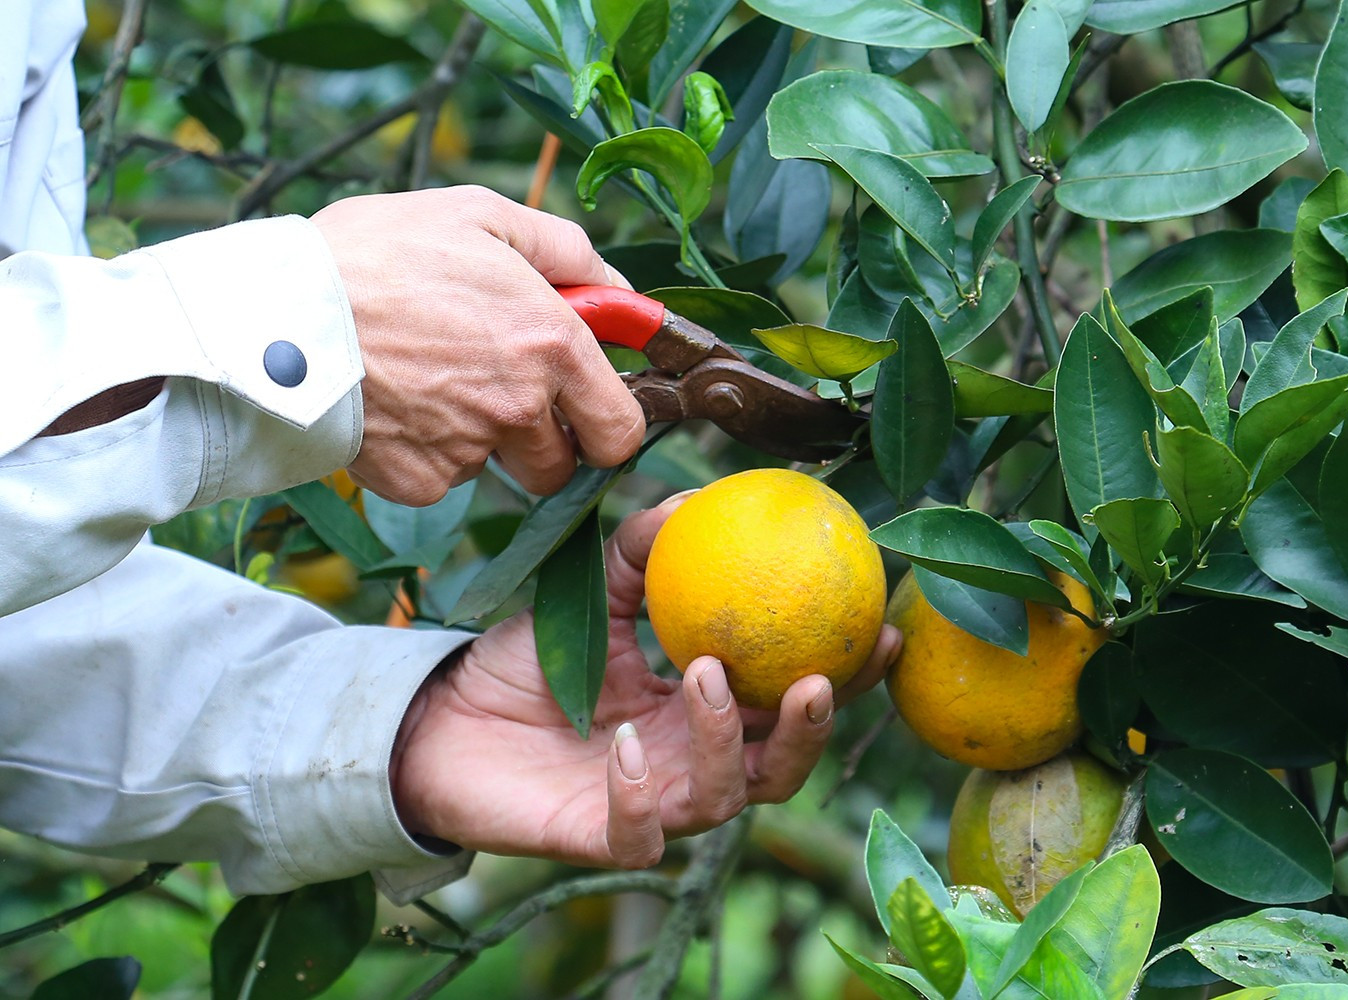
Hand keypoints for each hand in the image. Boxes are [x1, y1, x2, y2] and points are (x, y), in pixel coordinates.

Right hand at [311, 186, 644, 504]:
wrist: (278, 311)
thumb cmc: (377, 252)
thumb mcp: (480, 214)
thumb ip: (565, 250)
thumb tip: (618, 290)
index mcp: (553, 345)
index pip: (620, 430)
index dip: (606, 421)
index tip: (585, 405)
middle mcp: (520, 407)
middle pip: (562, 464)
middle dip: (543, 439)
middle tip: (500, 390)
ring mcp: (469, 450)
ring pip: (497, 467)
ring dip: (481, 440)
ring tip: (430, 380)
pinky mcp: (418, 480)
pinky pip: (441, 478)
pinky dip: (426, 452)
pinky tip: (395, 403)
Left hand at [389, 494, 902, 866]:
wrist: (439, 723)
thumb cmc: (521, 665)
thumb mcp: (587, 599)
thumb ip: (638, 555)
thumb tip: (694, 498)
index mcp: (703, 712)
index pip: (790, 700)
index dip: (846, 676)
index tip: (882, 628)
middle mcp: (690, 764)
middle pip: (780, 765)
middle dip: (811, 729)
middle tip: (818, 676)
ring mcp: (653, 806)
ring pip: (723, 798)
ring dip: (725, 740)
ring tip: (707, 677)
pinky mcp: (601, 841)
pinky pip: (641, 835)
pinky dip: (639, 796)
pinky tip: (621, 746)